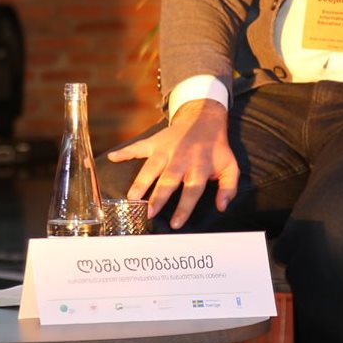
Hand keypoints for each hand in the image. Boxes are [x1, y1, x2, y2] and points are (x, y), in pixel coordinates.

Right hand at [106, 99, 239, 229]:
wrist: (204, 119)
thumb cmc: (216, 149)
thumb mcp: (230, 166)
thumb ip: (228, 188)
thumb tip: (222, 207)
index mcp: (200, 166)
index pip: (192, 190)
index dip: (184, 207)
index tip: (175, 223)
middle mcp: (181, 158)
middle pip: (168, 180)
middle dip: (158, 197)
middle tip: (148, 213)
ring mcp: (166, 149)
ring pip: (151, 167)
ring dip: (140, 182)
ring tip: (131, 198)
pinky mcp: (155, 142)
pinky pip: (138, 147)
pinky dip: (124, 152)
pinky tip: (112, 158)